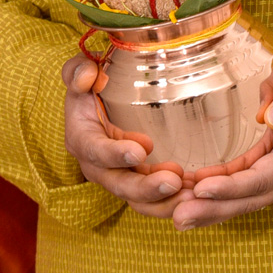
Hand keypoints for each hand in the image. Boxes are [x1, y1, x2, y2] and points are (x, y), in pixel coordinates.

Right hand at [62, 55, 188, 218]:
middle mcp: (97, 165)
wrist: (101, 100)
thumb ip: (78, 71)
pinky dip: (172, 199)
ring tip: (190, 192)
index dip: (115, 153)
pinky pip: (153, 198)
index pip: (95, 150)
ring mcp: (119, 176)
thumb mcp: (80, 72)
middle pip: (119, 184)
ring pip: (138, 199)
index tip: (140, 150)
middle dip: (146, 188)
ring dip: (164, 200)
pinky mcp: (138, 180)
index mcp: (81, 139)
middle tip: (173, 181)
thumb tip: (87, 76)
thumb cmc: (92, 84)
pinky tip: (195, 193)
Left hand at [171, 52, 272, 230]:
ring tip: (178, 215)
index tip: (200, 189)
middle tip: (178, 217)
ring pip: (244, 198)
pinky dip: (219, 194)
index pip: (262, 178)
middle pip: (250, 198)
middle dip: (214, 210)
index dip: (231, 187)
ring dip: (212, 208)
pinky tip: (192, 196)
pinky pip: (243, 187)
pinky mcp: (270, 168)